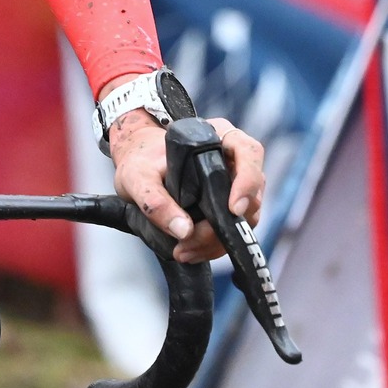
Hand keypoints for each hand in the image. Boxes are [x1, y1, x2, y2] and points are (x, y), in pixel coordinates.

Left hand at [108, 109, 265, 263]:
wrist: (138, 166)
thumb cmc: (140, 161)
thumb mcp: (137, 177)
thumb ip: (154, 200)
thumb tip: (183, 230)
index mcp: (217, 137)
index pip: (248, 152)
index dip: (248, 180)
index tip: (234, 208)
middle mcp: (232, 160)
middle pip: (250, 195)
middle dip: (225, 225)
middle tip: (191, 241)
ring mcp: (234, 186)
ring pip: (244, 219)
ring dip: (217, 241)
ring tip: (185, 250)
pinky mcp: (228, 208)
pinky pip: (232, 230)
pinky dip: (213, 245)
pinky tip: (191, 250)